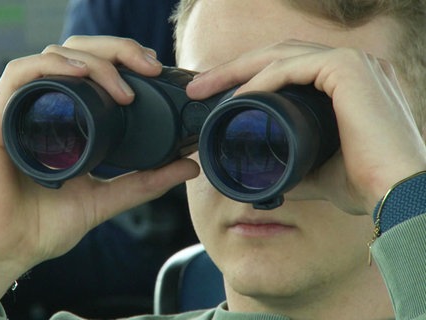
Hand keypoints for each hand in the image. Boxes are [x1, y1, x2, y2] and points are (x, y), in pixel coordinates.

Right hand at [0, 36, 199, 307]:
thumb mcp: (105, 199)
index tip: (153, 69)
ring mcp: (19, 111)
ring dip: (92, 60)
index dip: (122, 59)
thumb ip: (145, 182)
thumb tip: (188, 166)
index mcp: (63, 119)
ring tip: (122, 85)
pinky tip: (80, 75)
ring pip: (53, 57)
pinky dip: (52, 67)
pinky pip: (20, 75)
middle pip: (75, 53)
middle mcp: (41, 108)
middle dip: (116, 50)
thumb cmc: (42, 227)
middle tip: (147, 66)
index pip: (90, 69)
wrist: (4, 253)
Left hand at [186, 39, 425, 214]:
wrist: (397, 195)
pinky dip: (261, 80)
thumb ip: (290, 160)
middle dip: (233, 69)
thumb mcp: (315, 167)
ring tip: (206, 89)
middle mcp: (351, 66)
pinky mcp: (349, 69)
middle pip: (278, 56)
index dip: (248, 78)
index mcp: (345, 84)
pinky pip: (292, 67)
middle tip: (200, 88)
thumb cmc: (364, 182)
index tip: (214, 97)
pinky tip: (237, 96)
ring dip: (238, 70)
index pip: (287, 68)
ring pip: (280, 55)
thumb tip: (261, 171)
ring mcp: (353, 63)